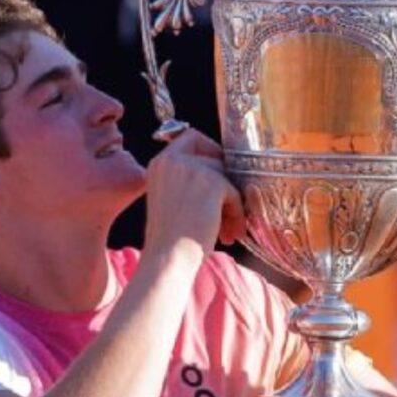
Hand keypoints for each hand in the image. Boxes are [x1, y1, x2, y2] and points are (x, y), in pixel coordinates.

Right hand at [144, 129, 245, 257]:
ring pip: (226, 176)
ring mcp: (192, 168)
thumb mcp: (171, 200)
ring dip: (232, 204)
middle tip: (227, 212)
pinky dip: (236, 213)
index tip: (218, 176)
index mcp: (159, 163)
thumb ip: (188, 180)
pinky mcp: (212, 182)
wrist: (167, 259)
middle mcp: (172, 160)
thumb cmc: (170, 240)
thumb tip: (224, 171)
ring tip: (228, 231)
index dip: (209, 152)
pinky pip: (235, 192)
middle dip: (225, 184)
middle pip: (214, 156)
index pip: (190, 137)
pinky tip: (228, 234)